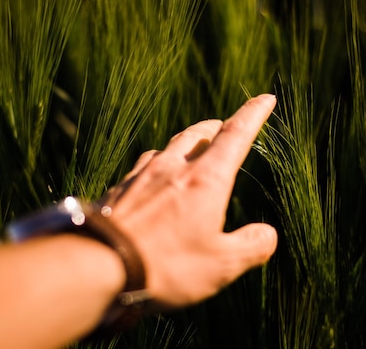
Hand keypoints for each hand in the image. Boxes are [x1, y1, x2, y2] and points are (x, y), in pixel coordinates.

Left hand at [102, 94, 277, 309]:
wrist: (98, 265)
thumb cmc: (165, 265)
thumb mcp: (220, 265)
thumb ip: (250, 247)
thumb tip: (267, 235)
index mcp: (206, 180)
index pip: (235, 136)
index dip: (253, 114)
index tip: (265, 98)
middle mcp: (173, 168)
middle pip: (198, 134)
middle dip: (216, 128)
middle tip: (223, 127)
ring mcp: (142, 176)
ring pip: (169, 147)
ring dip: (185, 144)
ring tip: (190, 151)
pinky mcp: (118, 189)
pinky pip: (143, 168)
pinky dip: (157, 166)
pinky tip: (153, 180)